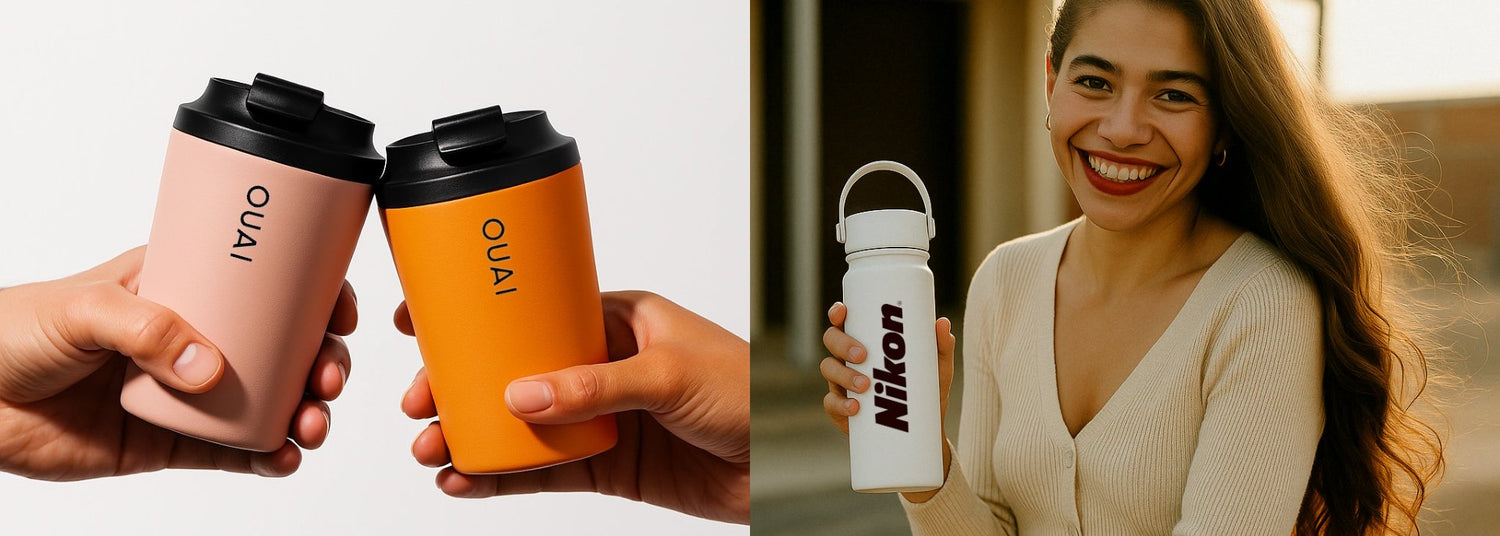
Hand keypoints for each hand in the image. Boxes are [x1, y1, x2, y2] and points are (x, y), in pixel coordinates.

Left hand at [0, 246, 353, 480]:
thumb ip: (146, 329)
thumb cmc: (8, 333)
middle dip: (321, 361)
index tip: (337, 311)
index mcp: (183, 286)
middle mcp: (196, 336)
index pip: (263, 281)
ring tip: (309, 423)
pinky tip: (283, 455)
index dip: (311, 294)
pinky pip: (236, 450)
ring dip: (305, 409)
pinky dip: (269, 456)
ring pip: (270, 398)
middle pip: (283, 345)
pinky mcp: (172, 441)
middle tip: (326, 377)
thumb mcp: (80, 308)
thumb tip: (209, 369)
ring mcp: (188, 390)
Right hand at [396, 290, 748, 523]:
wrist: (785, 464)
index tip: (423, 319)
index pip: (535, 311)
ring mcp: (599, 417)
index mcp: (618, 320)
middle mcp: (600, 365)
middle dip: (460, 386)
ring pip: (518, 423)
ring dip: (471, 435)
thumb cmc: (749, 393)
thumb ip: (595, 386)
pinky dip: (501, 476)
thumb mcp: (669, 375)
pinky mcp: (604, 464)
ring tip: (433, 449)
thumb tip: (522, 394)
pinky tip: (465, 480)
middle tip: (421, 403)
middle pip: (512, 371)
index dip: (480, 315)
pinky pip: (541, 469)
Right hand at [819, 302, 954, 500]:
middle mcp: (848, 358)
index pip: (845, 321)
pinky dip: (840, 404)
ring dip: (844, 374)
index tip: (843, 311)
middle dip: (843, 344)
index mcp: (866, 340)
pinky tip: (855, 407)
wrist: (924, 432)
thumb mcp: (937, 369)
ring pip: (829, 369)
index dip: (838, 313)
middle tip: (863, 355)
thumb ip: (941, 347)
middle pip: (832, 340)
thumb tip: (942, 323)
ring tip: (866, 385)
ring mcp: (842, 382)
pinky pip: (831, 402)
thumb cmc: (926, 391)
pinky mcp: (841, 409)